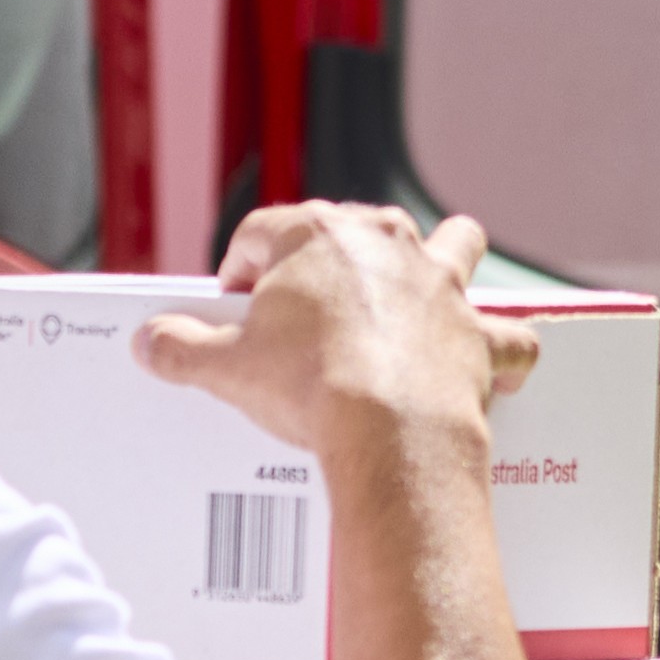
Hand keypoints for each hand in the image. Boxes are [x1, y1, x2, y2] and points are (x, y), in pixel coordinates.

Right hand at [135, 199, 540, 466]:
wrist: (390, 431)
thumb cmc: (310, 386)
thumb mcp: (225, 367)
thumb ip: (182, 348)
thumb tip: (150, 342)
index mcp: (315, 235)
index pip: (263, 233)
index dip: (241, 268)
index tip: (236, 302)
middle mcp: (385, 242)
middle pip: (354, 228)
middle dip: (331, 260)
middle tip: (307, 309)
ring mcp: (439, 282)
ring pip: (456, 243)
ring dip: (446, 258)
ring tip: (428, 283)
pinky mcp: (476, 332)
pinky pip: (509, 335)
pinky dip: (505, 349)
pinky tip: (500, 364)